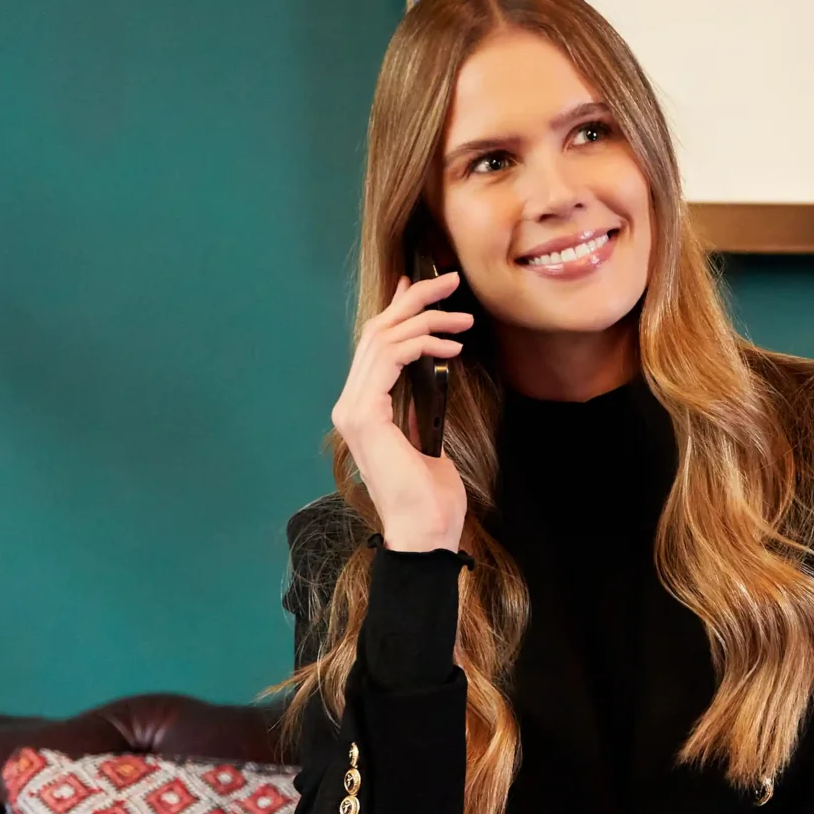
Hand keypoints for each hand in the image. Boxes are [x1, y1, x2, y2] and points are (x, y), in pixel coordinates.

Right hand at [333, 272, 473, 551]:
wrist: (425, 531)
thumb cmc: (432, 495)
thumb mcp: (428, 436)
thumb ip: (420, 401)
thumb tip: (431, 366)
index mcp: (362, 409)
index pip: (375, 345)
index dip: (398, 309)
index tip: (423, 286)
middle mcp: (350, 404)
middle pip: (376, 331)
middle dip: (413, 299)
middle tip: (449, 281)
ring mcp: (353, 409)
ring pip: (383, 337)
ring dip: (426, 318)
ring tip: (463, 318)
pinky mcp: (365, 414)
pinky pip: (392, 357)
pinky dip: (423, 342)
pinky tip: (453, 347)